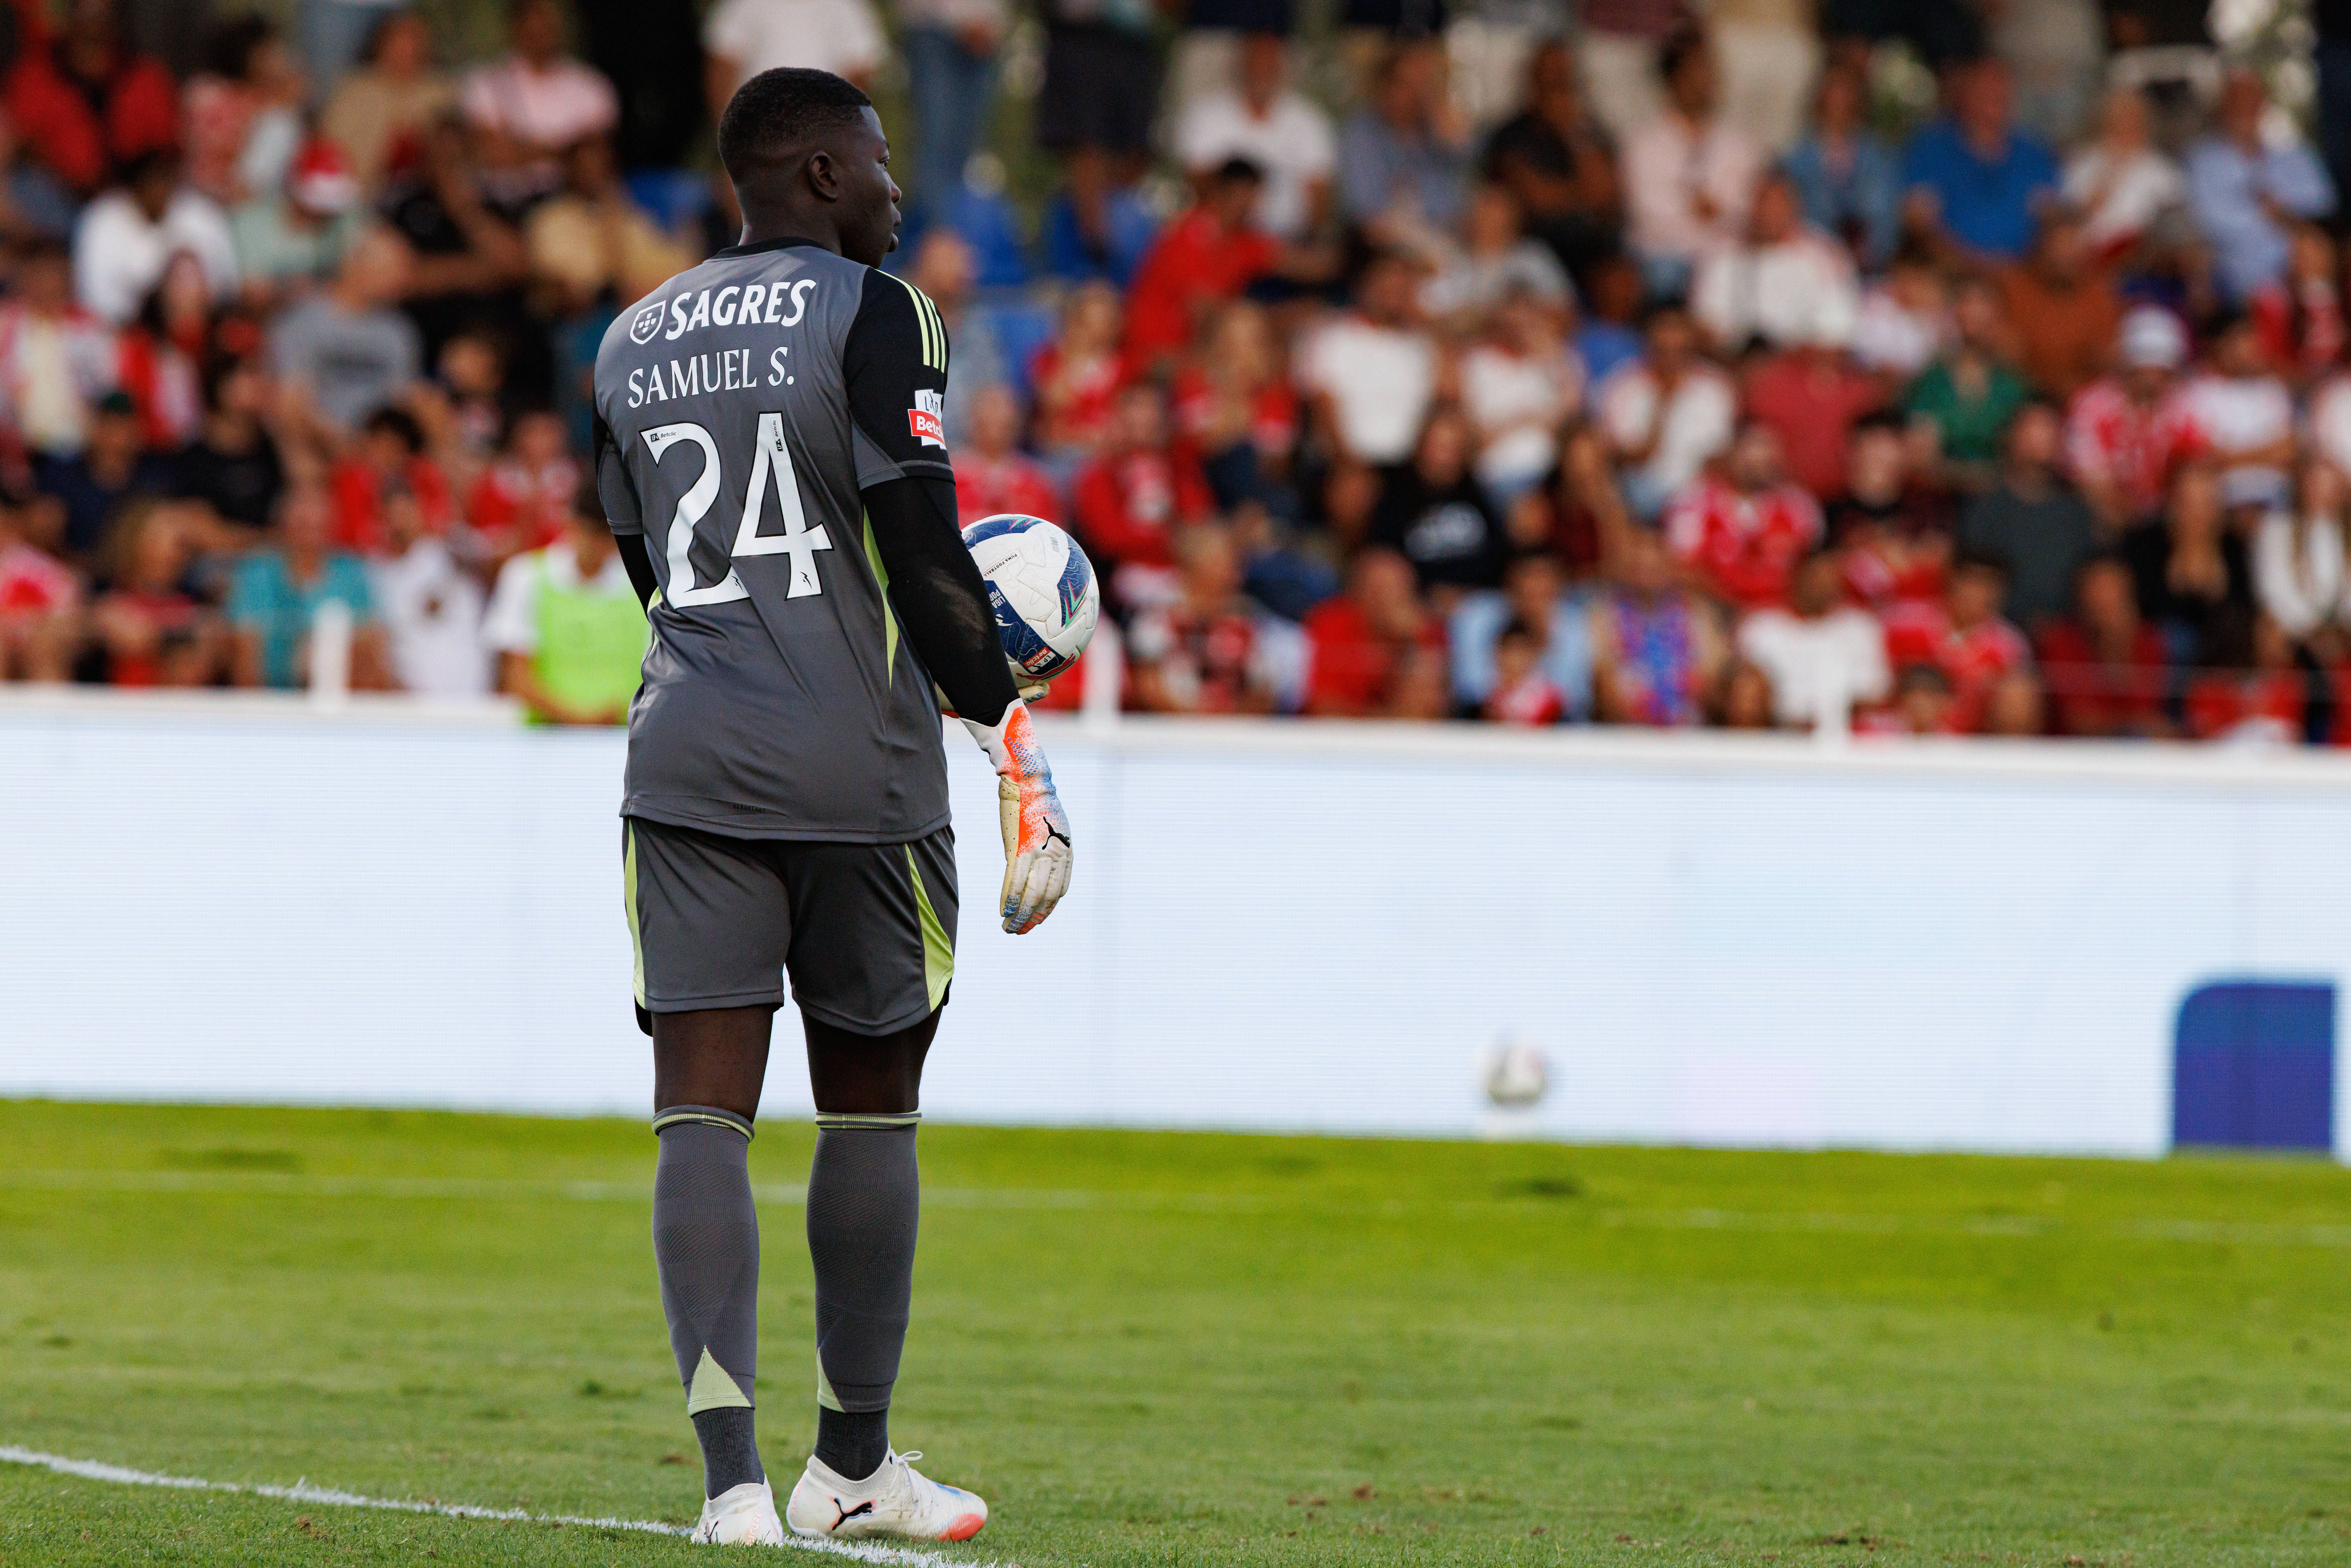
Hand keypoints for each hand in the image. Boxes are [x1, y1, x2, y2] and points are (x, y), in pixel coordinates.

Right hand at [961, 701, 1071, 933]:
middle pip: (1046, 898)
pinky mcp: (1020, 846)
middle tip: (1018, 932)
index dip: (1046, 911)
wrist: (1026, 777)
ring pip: (1030, 894)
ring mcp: (1039, 851)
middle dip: (1032, 919)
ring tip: (1008, 927)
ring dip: (1019, 915)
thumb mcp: (1050, 828)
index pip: (1060, 891)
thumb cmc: (1034, 802)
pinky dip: (1009, 898)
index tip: (1034, 923)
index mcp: (1066, 851)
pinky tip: (1002, 912)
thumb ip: (1047, 851)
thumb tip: (1036, 869)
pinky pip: (1015, 880)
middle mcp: (1057, 854)